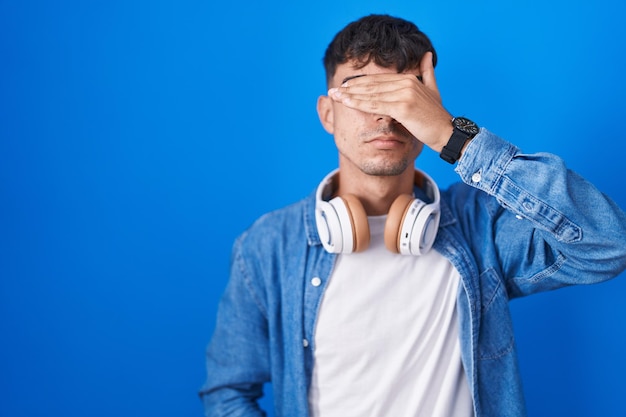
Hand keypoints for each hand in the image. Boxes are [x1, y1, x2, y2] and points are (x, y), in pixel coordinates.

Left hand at [327, 52, 453, 151]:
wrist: (448, 133)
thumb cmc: (437, 117)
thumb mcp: (433, 91)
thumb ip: (428, 72)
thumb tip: (427, 55)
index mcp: (409, 79)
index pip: (378, 81)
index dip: (360, 84)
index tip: (344, 87)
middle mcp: (406, 83)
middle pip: (372, 85)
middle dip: (350, 89)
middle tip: (333, 91)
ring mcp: (404, 94)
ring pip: (371, 94)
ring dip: (350, 96)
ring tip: (335, 96)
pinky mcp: (403, 107)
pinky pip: (376, 105)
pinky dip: (360, 104)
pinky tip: (347, 104)